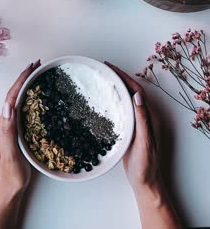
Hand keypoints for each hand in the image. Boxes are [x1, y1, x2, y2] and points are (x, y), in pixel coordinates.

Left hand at [0, 60, 40, 194]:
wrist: (9, 189)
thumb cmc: (11, 174)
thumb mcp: (10, 152)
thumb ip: (8, 129)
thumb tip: (7, 105)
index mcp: (4, 124)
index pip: (12, 96)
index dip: (22, 79)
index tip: (32, 67)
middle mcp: (6, 122)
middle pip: (15, 94)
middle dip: (25, 77)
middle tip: (37, 65)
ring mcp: (11, 127)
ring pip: (19, 99)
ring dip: (27, 85)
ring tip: (38, 75)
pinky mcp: (18, 131)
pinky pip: (24, 108)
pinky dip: (30, 97)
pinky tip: (39, 97)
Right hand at [105, 61, 158, 191]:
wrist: (145, 182)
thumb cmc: (146, 165)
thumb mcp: (144, 141)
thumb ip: (143, 119)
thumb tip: (138, 96)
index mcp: (148, 116)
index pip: (136, 90)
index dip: (124, 76)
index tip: (111, 67)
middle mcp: (142, 116)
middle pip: (130, 90)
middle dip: (118, 77)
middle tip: (103, 68)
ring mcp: (135, 122)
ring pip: (124, 99)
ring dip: (114, 87)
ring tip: (100, 78)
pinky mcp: (127, 129)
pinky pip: (119, 110)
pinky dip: (111, 101)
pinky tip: (101, 100)